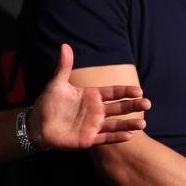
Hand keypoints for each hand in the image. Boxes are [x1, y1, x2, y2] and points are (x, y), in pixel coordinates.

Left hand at [29, 43, 149, 149]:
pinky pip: (105, 138)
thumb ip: (64, 66)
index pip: (113, 92)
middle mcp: (96, 111)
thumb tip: (65, 46)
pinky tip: (129, 136)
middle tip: (147, 104)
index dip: (126, 91)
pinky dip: (116, 137)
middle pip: (119, 107)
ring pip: (115, 124)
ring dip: (129, 124)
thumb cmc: (48, 103)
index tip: (138, 91)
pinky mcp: (88, 139)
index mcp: (91, 96)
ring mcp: (93, 125)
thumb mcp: (56, 83)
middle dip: (133, 106)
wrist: (38, 124)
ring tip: (142, 123)